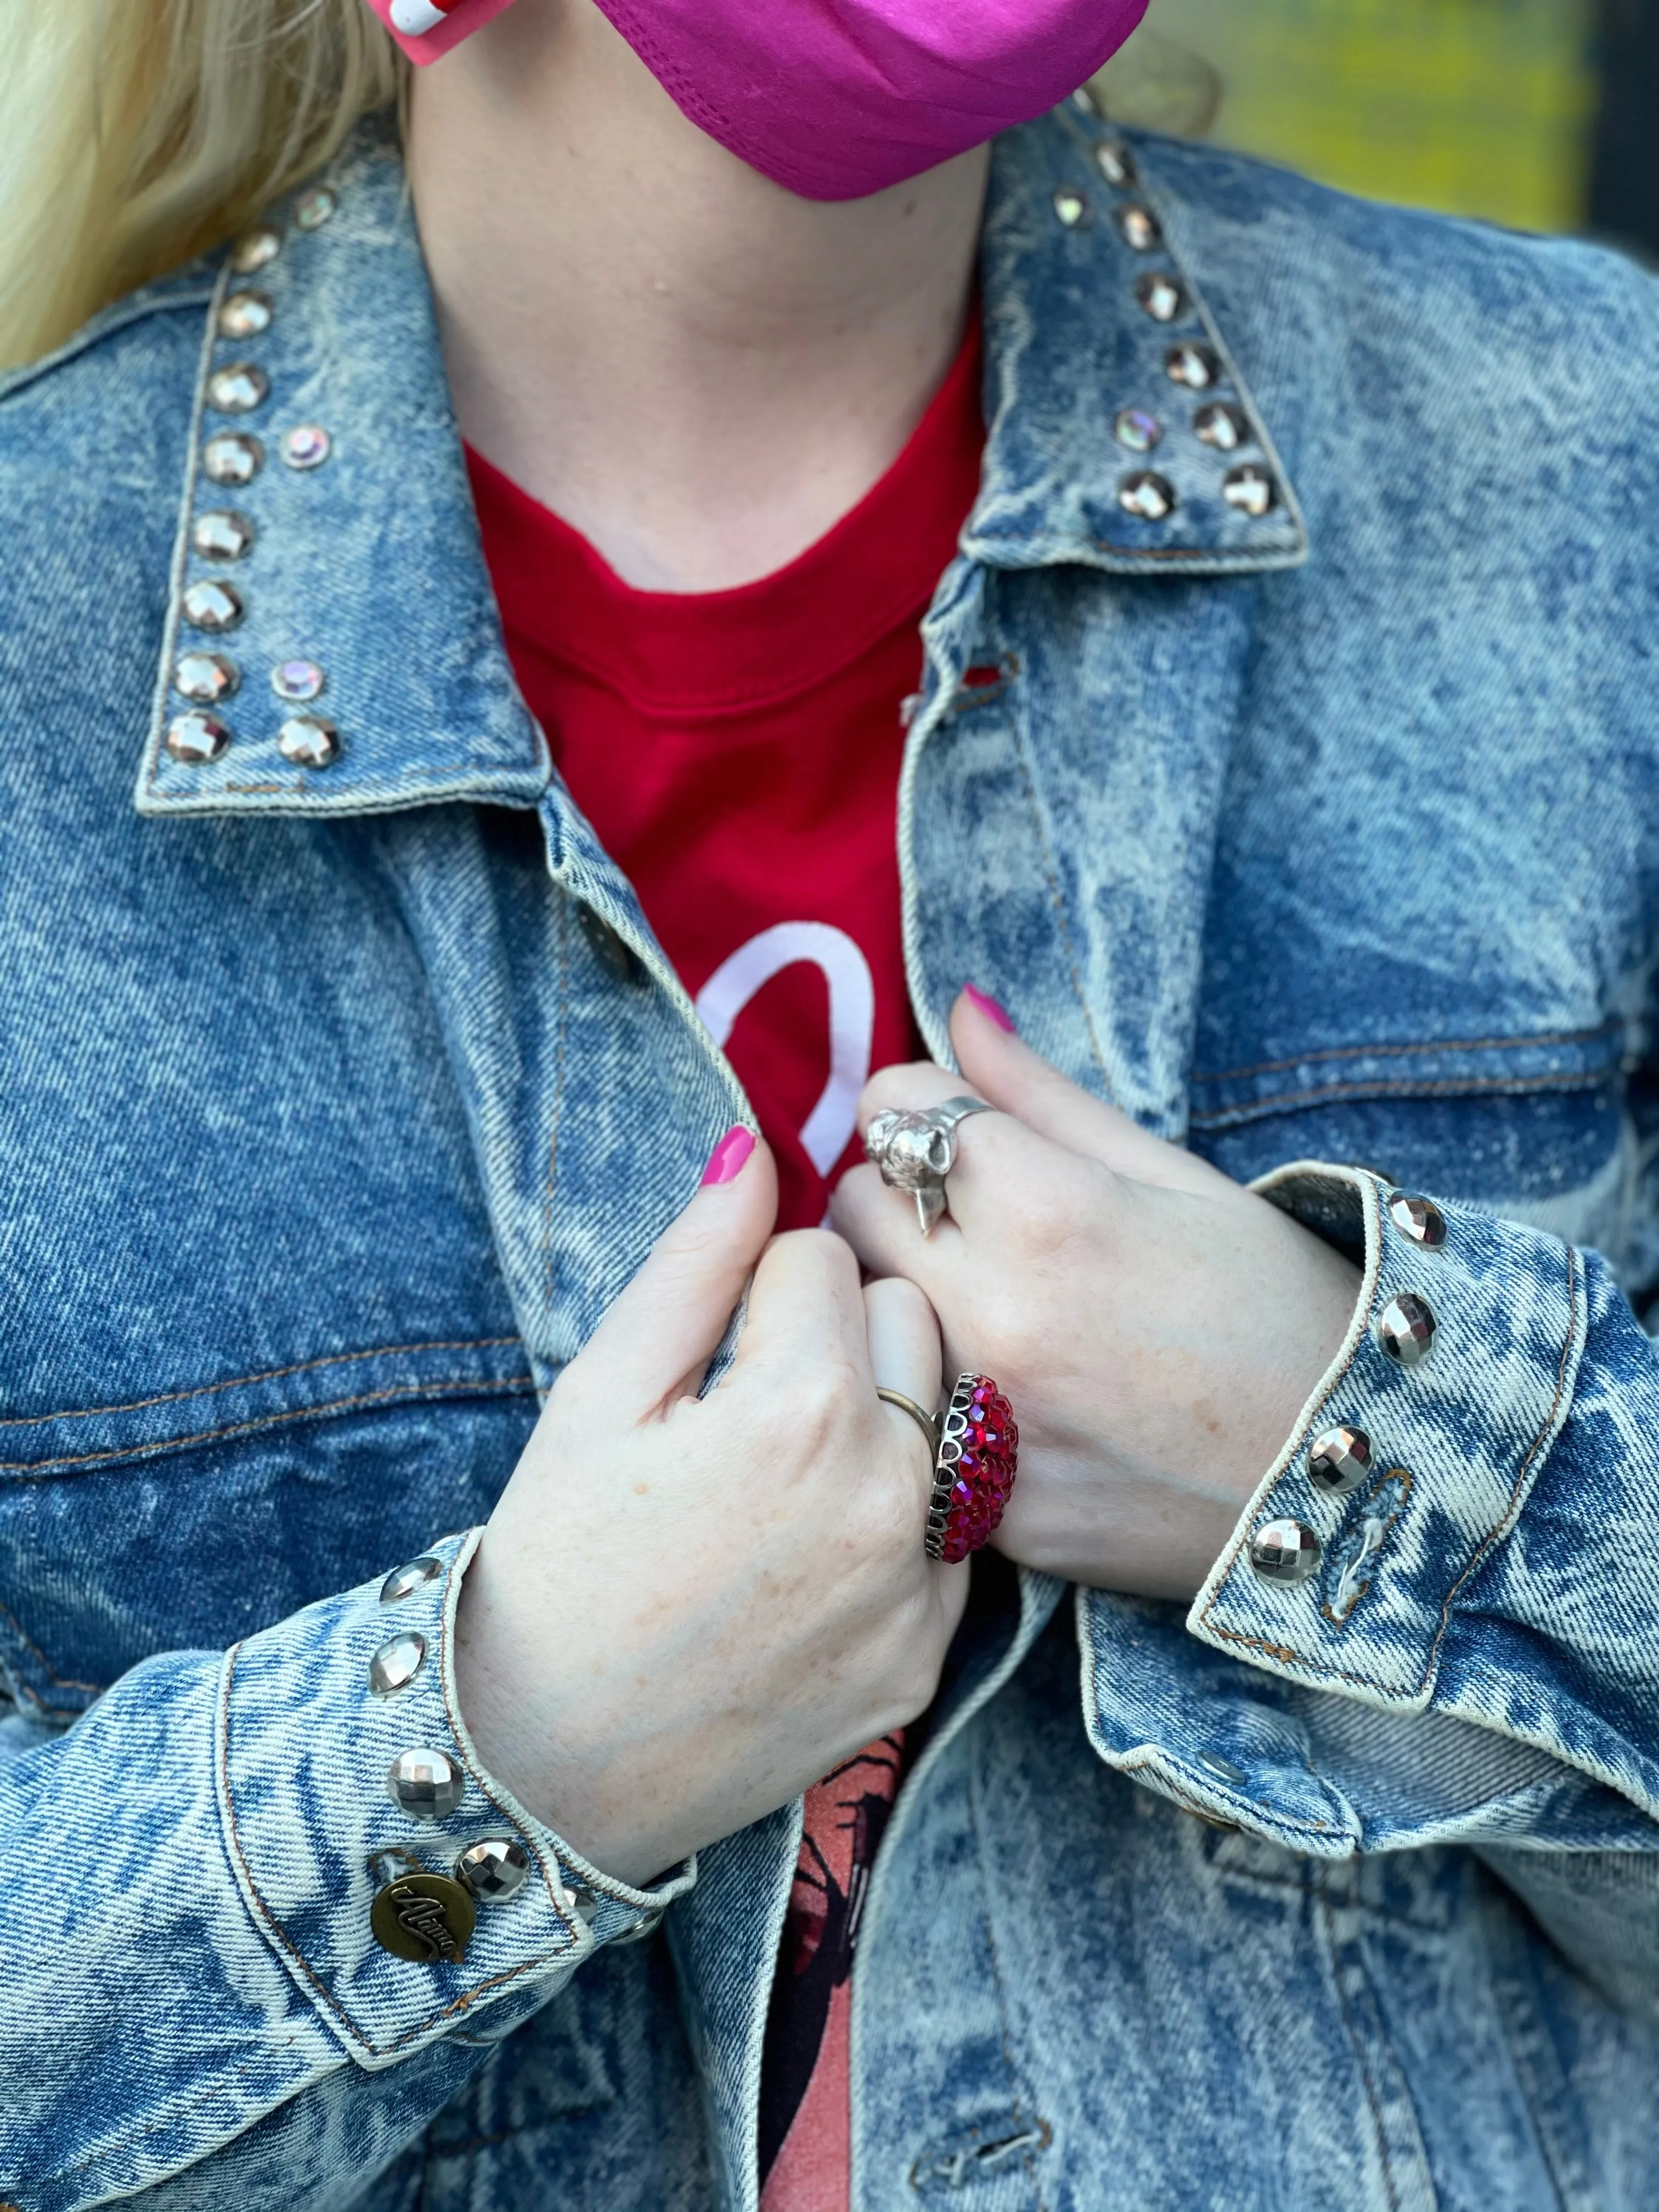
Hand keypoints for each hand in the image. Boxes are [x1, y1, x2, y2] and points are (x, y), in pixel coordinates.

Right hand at [456, 1131, 964, 1888]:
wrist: (541, 1763)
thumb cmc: (555, 1563)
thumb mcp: (598, 1393)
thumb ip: (695, 1263)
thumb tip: (756, 1149)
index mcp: (801, 1407)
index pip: (825, 1253)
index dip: (755, 1288)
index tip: (709, 1349)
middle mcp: (888, 1493)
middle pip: (910, 1320)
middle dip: (837, 1335)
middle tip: (749, 1403)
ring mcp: (917, 1584)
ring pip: (946, 1420)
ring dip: (882, 1420)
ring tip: (786, 1474)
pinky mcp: (927, 1656)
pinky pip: (948, 1533)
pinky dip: (896, 1525)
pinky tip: (810, 1555)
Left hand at [829, 993, 1361, 1600]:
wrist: (1360, 1477)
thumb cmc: (1279, 1304)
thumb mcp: (1174, 1176)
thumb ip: (1040, 1095)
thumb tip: (957, 1010)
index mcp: (1048, 1211)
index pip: (890, 1111)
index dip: (927, 1111)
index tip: (969, 1138)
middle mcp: (997, 1318)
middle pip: (851, 1213)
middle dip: (900, 1201)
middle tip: (979, 1227)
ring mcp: (987, 1427)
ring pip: (866, 1322)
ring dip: (907, 1301)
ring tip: (997, 1313)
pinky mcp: (991, 1513)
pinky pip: (915, 1425)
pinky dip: (948, 1406)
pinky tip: (1027, 1404)